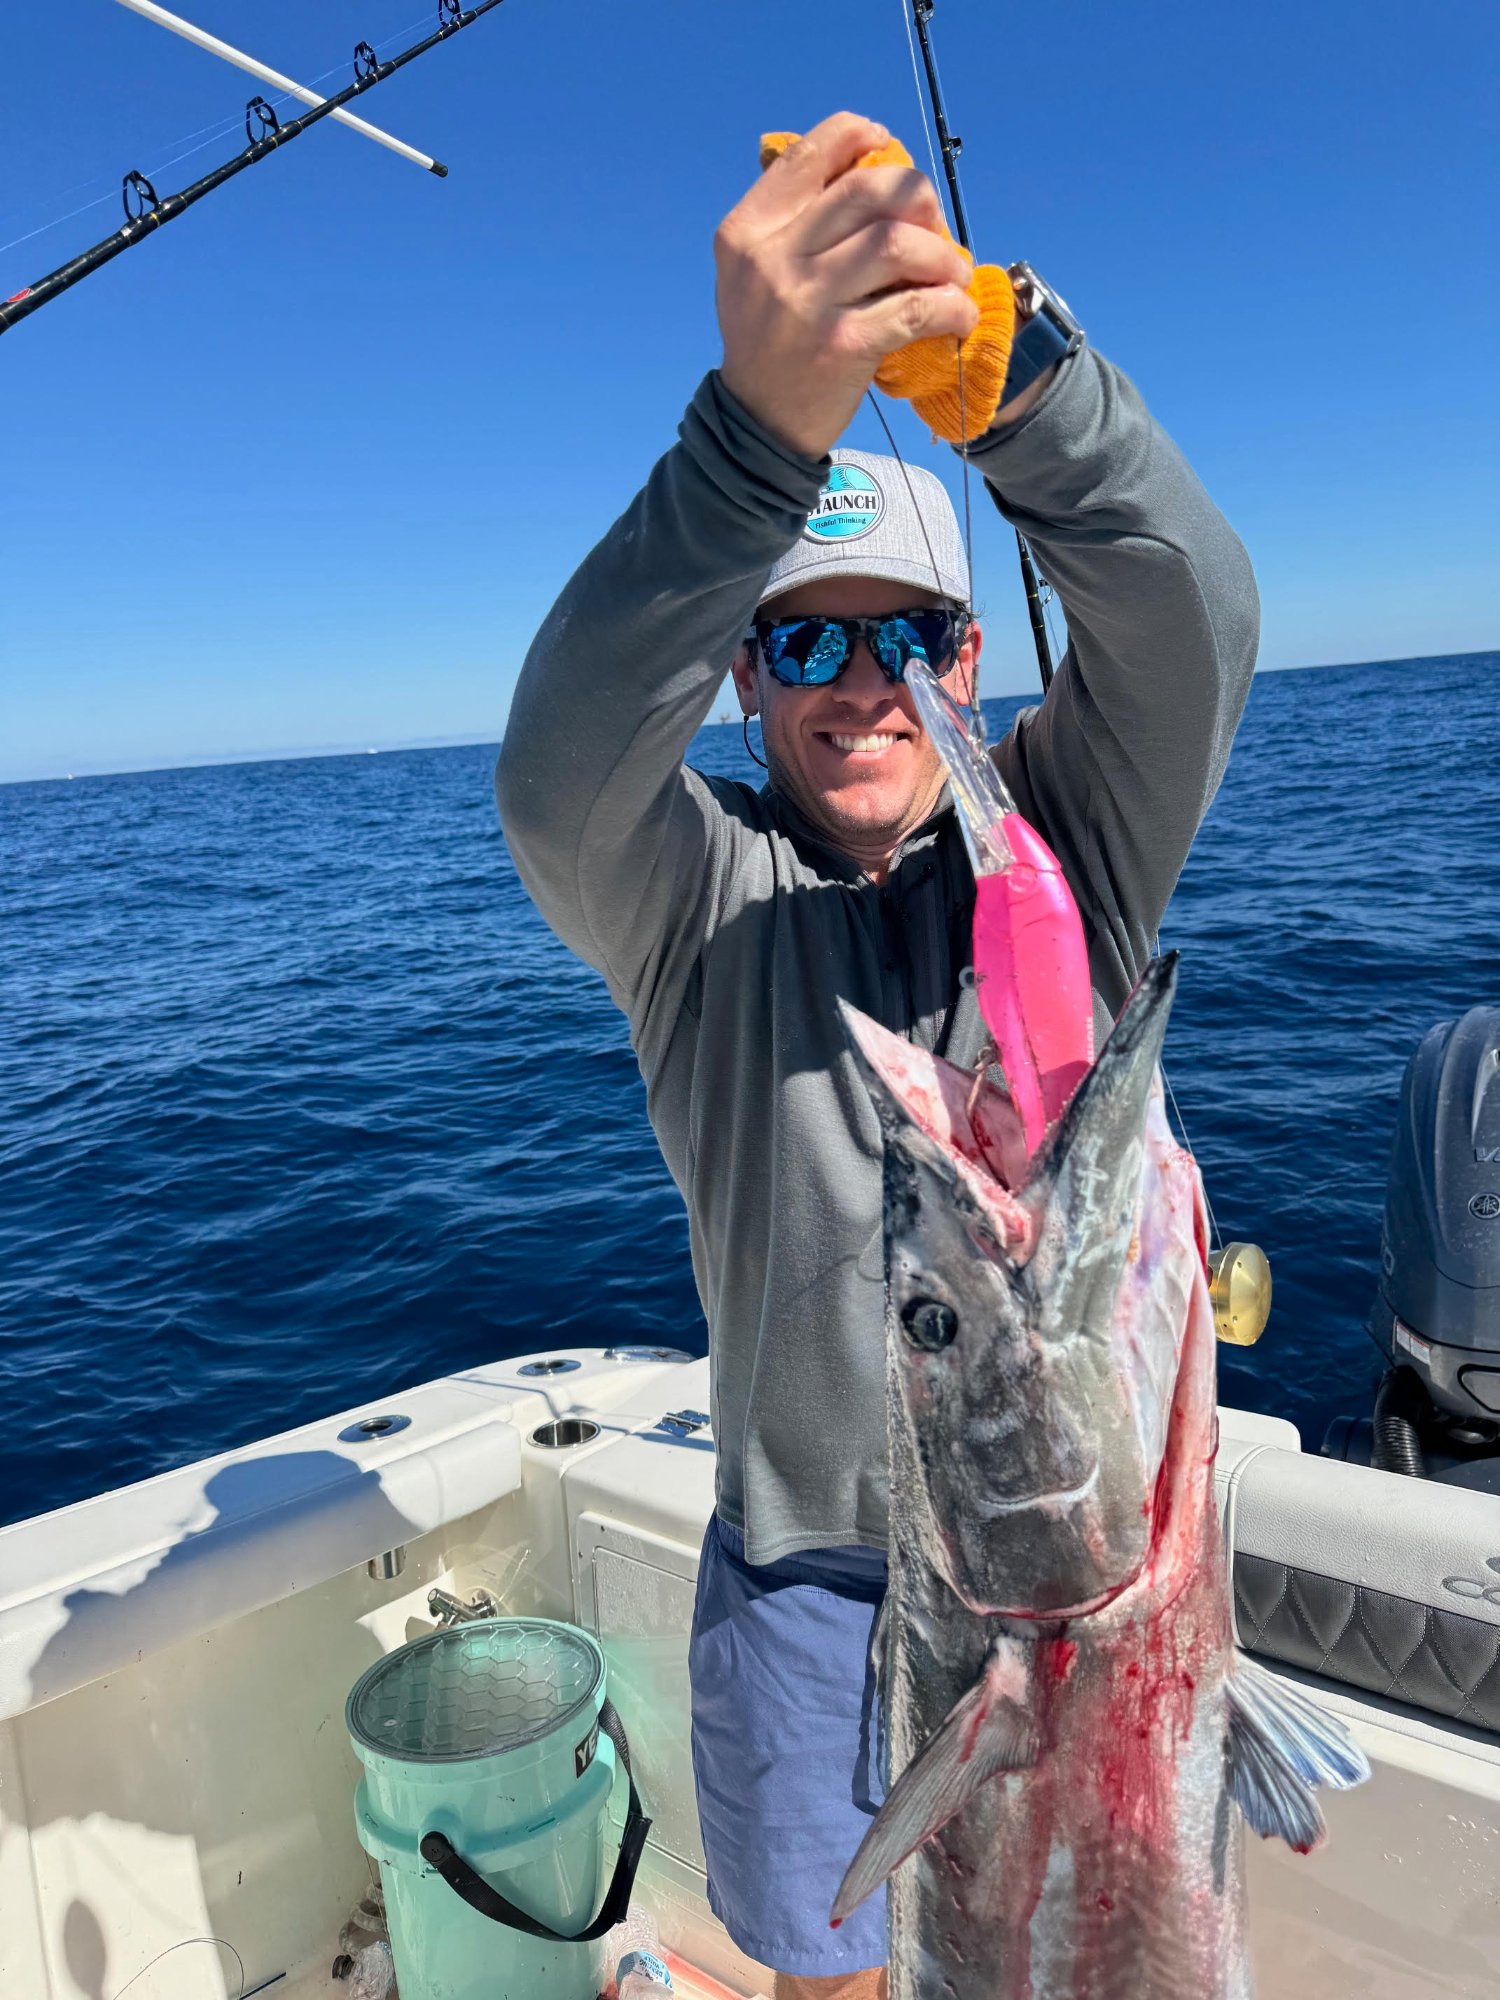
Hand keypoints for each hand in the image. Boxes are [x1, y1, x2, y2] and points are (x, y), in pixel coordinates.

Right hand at [714, 112, 978, 460]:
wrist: (759, 424)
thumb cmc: (770, 341)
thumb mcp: (756, 272)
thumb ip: (796, 222)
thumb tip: (872, 170)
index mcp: (748, 231)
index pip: (811, 154)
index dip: (860, 136)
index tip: (888, 149)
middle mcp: (772, 258)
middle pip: (867, 190)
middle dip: (919, 199)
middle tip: (935, 229)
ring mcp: (807, 302)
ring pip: (897, 242)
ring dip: (941, 255)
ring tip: (953, 276)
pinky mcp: (843, 344)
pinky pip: (916, 306)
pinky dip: (951, 306)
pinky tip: (958, 315)